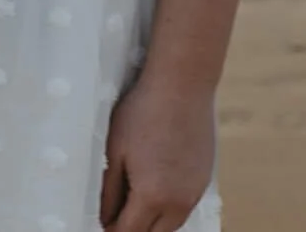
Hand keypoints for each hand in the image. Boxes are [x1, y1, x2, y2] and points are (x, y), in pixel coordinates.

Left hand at [99, 70, 214, 231]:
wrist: (182, 87)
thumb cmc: (143, 112)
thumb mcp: (113, 151)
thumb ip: (109, 190)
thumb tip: (104, 216)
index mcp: (153, 196)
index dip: (110, 229)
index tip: (100, 222)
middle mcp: (179, 201)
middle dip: (132, 229)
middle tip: (114, 214)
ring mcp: (196, 191)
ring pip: (171, 224)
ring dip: (152, 221)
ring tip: (131, 202)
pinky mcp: (205, 180)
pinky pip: (184, 207)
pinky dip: (168, 207)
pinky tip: (154, 187)